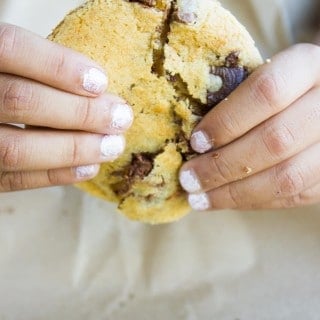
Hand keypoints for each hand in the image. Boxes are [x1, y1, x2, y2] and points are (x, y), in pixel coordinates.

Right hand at [0, 24, 132, 191]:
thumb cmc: (6, 84)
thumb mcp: (13, 65)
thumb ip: (39, 70)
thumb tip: (99, 91)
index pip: (11, 49)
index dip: (58, 65)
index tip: (101, 81)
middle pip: (20, 101)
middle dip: (80, 112)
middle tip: (121, 118)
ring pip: (16, 148)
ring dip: (75, 149)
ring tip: (113, 146)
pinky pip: (14, 180)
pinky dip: (57, 175)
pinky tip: (90, 167)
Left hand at [179, 43, 319, 210]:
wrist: (316, 103)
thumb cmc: (277, 88)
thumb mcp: (259, 76)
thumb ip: (233, 97)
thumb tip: (192, 139)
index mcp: (307, 66)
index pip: (268, 91)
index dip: (227, 120)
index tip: (195, 142)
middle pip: (275, 140)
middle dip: (223, 165)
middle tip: (188, 179)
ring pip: (286, 177)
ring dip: (234, 193)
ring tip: (199, 198)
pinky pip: (293, 196)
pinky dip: (251, 201)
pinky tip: (224, 200)